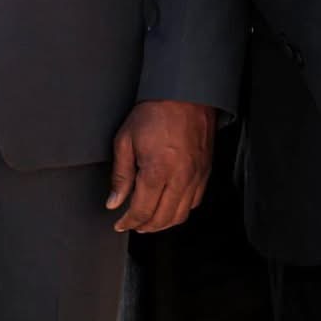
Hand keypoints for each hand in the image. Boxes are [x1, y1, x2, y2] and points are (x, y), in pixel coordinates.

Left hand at [106, 100, 216, 232]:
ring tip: (150, 220)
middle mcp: (180, 176)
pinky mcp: (206, 170)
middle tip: (132, 224)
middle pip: (163, 218)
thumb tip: (114, 201)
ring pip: (181, 214)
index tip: (120, 223)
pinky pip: (195, 201)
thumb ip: (120, 176)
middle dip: (144, 226)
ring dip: (164, 223)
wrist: (186, 94)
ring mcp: (196, 174)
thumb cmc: (156, 112)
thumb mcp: (125, 140)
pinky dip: (181, 210)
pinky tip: (170, 205)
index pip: (142, 211)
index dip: (128, 222)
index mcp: (157, 170)